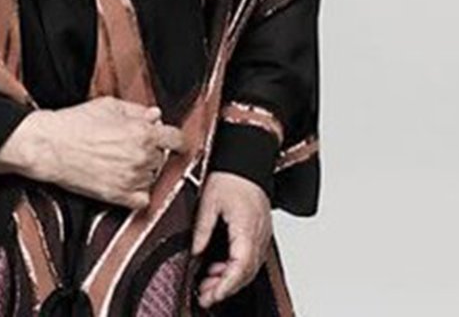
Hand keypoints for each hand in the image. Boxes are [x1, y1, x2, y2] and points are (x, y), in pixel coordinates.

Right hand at [6, 96, 182, 208]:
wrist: (48, 147)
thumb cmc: (73, 124)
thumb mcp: (109, 106)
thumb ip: (137, 111)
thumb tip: (155, 116)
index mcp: (142, 133)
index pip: (177, 139)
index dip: (173, 138)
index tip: (170, 140)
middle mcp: (141, 157)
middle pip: (161, 157)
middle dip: (150, 150)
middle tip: (129, 145)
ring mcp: (131, 179)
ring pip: (152, 177)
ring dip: (143, 170)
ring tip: (119, 160)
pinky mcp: (119, 197)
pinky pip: (143, 199)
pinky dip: (137, 192)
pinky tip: (124, 180)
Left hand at [191, 171, 271, 307]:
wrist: (246, 162)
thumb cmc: (231, 176)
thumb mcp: (209, 201)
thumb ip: (202, 229)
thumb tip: (196, 251)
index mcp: (246, 228)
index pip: (240, 266)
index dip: (226, 285)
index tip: (211, 295)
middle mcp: (258, 234)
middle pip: (246, 273)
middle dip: (225, 288)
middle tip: (204, 295)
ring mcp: (262, 235)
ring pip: (250, 268)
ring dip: (230, 280)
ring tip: (208, 284)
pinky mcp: (259, 233)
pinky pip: (251, 259)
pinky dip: (236, 269)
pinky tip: (220, 269)